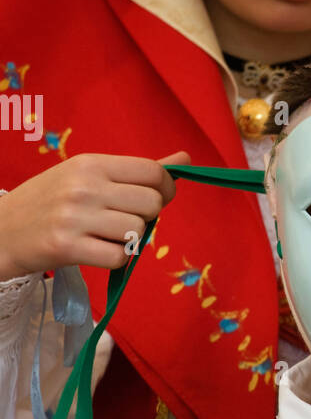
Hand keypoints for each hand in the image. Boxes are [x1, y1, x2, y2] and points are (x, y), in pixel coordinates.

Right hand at [0, 151, 190, 279]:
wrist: (0, 231)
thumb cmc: (49, 203)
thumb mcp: (86, 175)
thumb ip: (136, 171)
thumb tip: (184, 159)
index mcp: (90, 163)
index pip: (152, 171)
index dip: (165, 189)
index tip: (157, 199)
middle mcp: (84, 186)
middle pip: (151, 203)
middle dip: (147, 217)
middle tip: (126, 221)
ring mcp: (74, 217)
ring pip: (138, 232)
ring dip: (131, 240)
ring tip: (106, 236)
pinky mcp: (67, 247)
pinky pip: (119, 257)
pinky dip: (118, 259)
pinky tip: (99, 251)